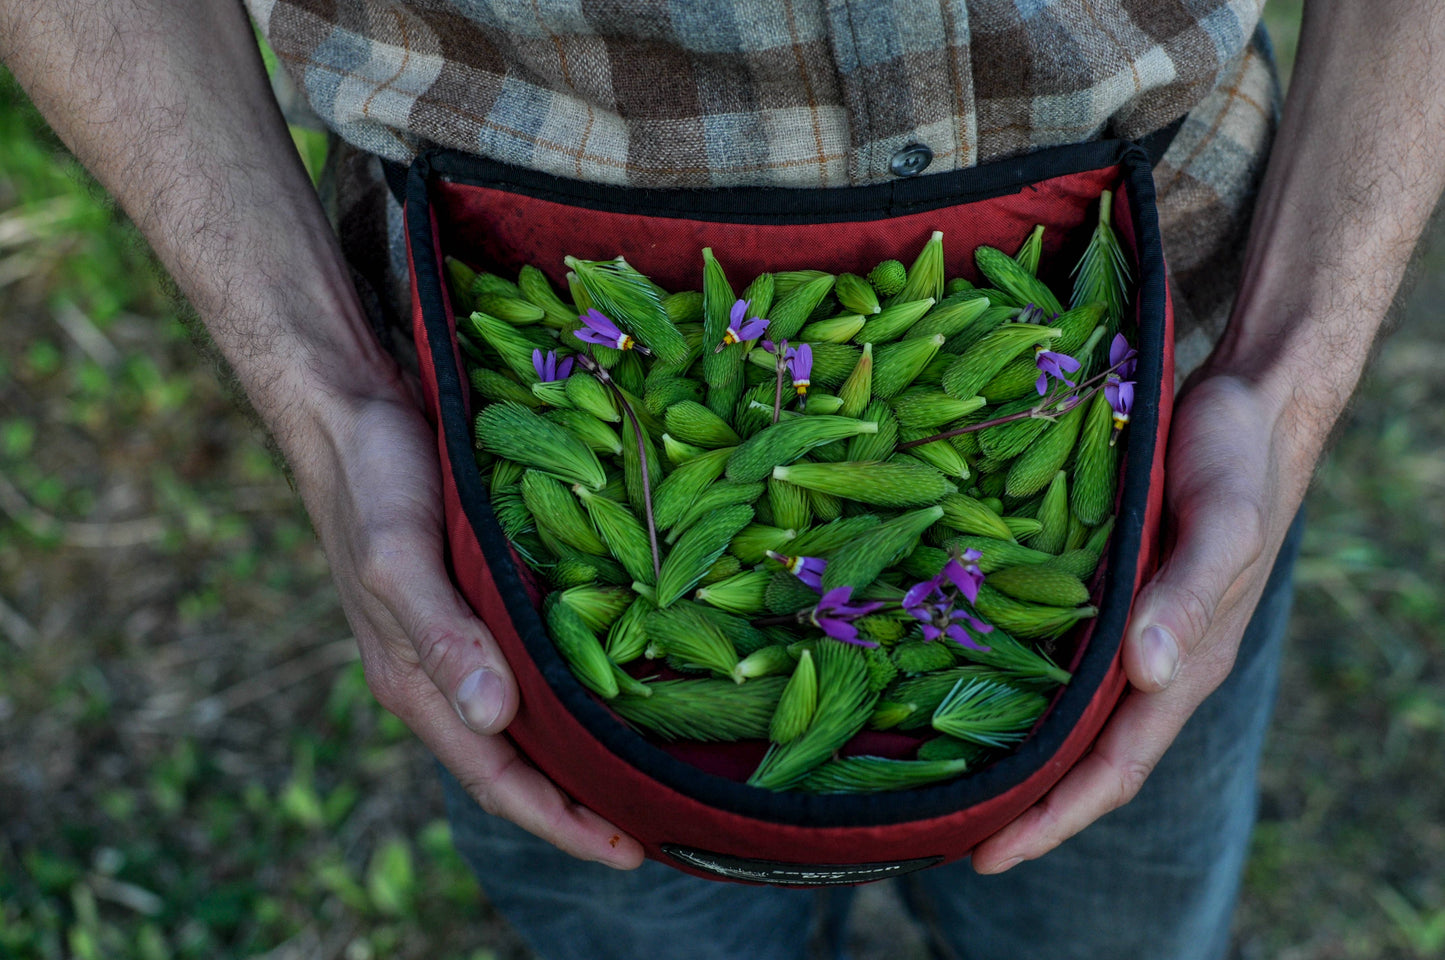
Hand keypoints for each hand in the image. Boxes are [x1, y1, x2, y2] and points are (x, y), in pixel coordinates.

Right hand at [296, 375, 643, 869]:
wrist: (349, 408)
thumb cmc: (372, 482)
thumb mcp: (399, 558)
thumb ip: (444, 638)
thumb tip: (494, 719)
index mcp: (417, 681)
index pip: (496, 777)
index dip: (560, 822)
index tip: (631, 851)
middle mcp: (440, 672)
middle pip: (516, 761)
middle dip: (579, 804)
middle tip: (660, 821)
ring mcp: (458, 636)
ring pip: (527, 718)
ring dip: (579, 751)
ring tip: (648, 769)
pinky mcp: (477, 595)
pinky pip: (531, 663)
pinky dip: (572, 690)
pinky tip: (617, 682)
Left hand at [970, 371, 1311, 872]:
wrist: (1246, 404)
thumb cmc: (1239, 466)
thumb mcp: (1222, 527)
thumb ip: (1187, 598)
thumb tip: (1150, 673)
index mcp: (1183, 668)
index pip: (1113, 769)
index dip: (1054, 820)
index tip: (986, 856)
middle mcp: (1148, 662)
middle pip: (1079, 754)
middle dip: (1020, 802)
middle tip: (938, 827)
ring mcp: (1124, 627)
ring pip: (1062, 709)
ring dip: (1011, 747)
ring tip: (935, 771)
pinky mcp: (1102, 588)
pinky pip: (1053, 652)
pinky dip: (1008, 678)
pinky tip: (955, 672)